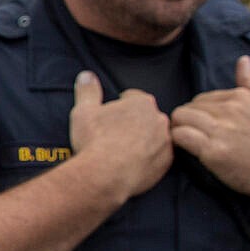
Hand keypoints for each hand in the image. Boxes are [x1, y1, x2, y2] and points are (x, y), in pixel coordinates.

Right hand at [68, 71, 171, 201]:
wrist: (104, 175)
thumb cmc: (94, 141)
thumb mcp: (83, 111)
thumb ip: (87, 90)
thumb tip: (86, 75)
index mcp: (142, 103)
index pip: (132, 97)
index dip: (118, 106)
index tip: (109, 118)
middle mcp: (159, 119)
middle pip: (146, 117)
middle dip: (133, 123)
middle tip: (114, 135)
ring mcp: (165, 142)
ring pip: (155, 136)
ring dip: (143, 140)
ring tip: (123, 151)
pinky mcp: (166, 163)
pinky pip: (159, 157)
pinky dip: (148, 159)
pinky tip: (131, 163)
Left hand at [171, 55, 249, 205]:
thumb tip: (243, 60)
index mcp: (241, 97)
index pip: (204, 98)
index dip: (201, 113)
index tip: (207, 126)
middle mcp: (230, 110)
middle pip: (189, 107)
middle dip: (188, 120)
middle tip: (195, 135)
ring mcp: (221, 130)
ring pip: (180, 118)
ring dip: (179, 128)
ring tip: (188, 140)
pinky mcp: (213, 151)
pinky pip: (180, 136)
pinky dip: (178, 141)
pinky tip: (186, 148)